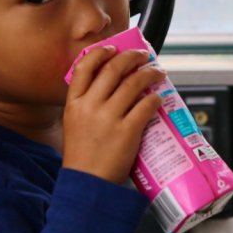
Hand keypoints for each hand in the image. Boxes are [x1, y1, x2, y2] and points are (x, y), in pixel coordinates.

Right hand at [61, 46, 165, 184]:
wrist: (87, 184)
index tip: (113, 48)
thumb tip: (113, 84)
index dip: (101, 52)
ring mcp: (108, 118)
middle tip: (143, 56)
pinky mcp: (127, 131)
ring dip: (150, 73)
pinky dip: (155, 98)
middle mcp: (90, 106)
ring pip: (134, 83)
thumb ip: (88, 103)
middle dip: (132, 57)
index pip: (85, 66)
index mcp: (74, 103)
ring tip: (158, 72)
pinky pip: (146, 105)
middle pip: (114, 68)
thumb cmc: (83, 155)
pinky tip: (159, 97)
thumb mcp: (74, 123)